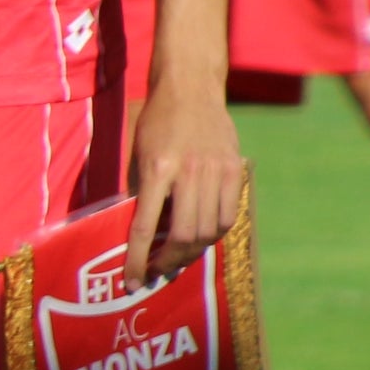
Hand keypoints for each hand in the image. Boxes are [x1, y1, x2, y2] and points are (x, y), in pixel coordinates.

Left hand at [123, 80, 246, 285]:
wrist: (191, 88)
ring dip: (192, 253)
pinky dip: (215, 234)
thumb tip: (143, 237)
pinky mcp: (235, 169)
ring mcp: (216, 170)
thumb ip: (143, 192)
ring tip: (178, 259)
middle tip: (157, 270)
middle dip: (168, 261)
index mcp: (157, 168)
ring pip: (208, 230)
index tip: (133, 281)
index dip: (138, 259)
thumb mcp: (139, 155)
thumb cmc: (157, 122)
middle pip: (183, 235)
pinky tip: (202, 237)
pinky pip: (228, 216)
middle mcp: (189, 171)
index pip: (144, 226)